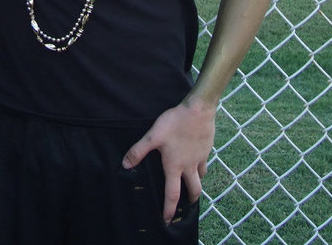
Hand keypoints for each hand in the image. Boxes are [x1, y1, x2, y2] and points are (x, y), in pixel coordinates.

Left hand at [122, 99, 215, 224]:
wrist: (198, 110)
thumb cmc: (175, 123)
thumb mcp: (153, 135)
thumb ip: (139, 151)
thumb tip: (125, 165)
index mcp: (175, 166)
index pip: (172, 194)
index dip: (169, 209)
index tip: (167, 220)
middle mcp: (189, 166)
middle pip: (193, 190)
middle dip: (189, 200)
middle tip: (186, 205)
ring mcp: (200, 158)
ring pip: (200, 177)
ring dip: (196, 183)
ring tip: (191, 184)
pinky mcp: (206, 149)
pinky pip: (204, 163)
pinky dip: (200, 167)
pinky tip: (196, 161)